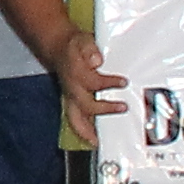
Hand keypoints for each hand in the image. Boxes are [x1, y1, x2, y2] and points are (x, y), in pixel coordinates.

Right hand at [47, 31, 125, 146]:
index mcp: (75, 74)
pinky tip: (97, 141)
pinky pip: (77, 122)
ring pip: (76, 120)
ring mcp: (71, 99)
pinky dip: (86, 133)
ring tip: (100, 142)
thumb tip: (96, 61)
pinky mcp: (73, 105)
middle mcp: (72, 90)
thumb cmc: (75, 47)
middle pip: (85, 106)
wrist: (59, 49)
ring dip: (88, 131)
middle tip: (123, 107)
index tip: (124, 82)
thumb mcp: (82, 41)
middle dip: (104, 109)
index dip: (108, 83)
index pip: (92, 82)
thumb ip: (89, 49)